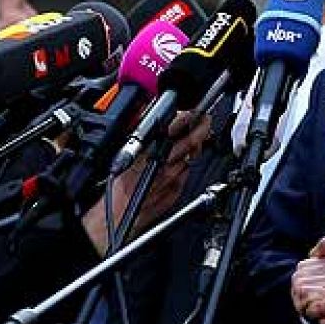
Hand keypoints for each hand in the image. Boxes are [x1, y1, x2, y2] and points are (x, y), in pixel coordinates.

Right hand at [84, 113, 210, 254]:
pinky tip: (174, 167)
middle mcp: (167, 160)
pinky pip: (185, 173)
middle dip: (202, 129)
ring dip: (193, 149)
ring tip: (187, 145)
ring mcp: (175, 175)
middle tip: (204, 123)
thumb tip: (160, 120)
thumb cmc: (120, 183)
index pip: (181, 123)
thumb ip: (148, 133)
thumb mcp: (128, 148)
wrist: (121, 210)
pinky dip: (183, 168)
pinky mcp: (178, 188)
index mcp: (153, 145)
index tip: (195, 113)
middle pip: (194, 139)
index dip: (191, 117)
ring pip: (192, 156)